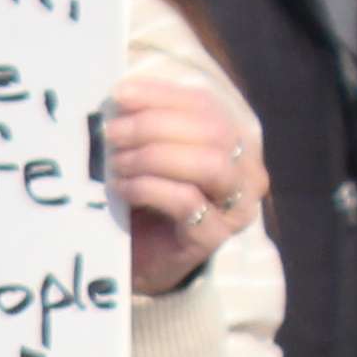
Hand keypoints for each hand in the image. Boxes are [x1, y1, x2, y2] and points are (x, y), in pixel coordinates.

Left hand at [107, 73, 261, 296]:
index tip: (120, 95)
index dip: (162, 95)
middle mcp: (245, 172)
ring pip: (209, 164)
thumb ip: (145, 124)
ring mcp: (235, 207)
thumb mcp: (148, 155)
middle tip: (111, 133)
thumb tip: (121, 95)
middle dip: (154, 126)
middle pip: (212, 132)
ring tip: (116, 163)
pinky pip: (188, 202)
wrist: (144, 262)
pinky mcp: (213, 237)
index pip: (206, 105)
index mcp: (233, 141)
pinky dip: (150, 188)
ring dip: (154, 157)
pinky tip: (123, 187)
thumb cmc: (147, 202)